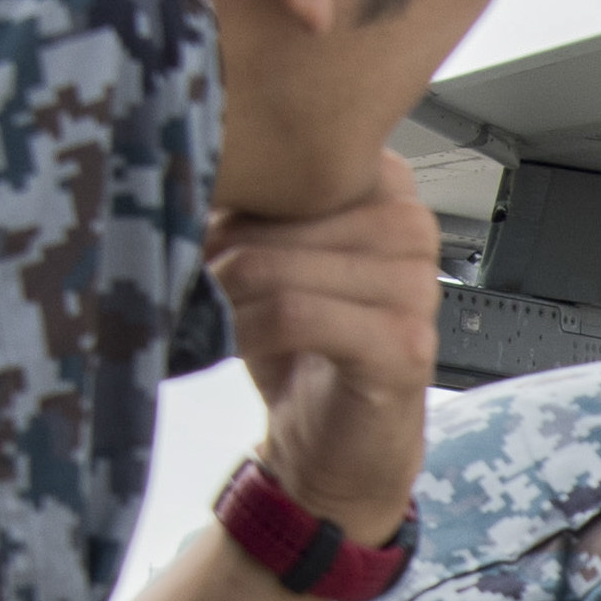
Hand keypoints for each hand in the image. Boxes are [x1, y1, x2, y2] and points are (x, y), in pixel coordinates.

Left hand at [204, 172, 444, 541]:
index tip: (208, 230)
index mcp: (387, 184)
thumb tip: (183, 162)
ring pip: (278, 265)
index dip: (233, 193)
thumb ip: (248, 201)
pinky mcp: (404, 344)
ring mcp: (417, 286)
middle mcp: (412, 224)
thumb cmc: (300, 343)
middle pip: (278, 210)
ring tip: (217, 314)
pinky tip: (239, 344)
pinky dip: (249, 331)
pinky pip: (295, 315)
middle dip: (222, 248)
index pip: (289, 157)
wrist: (335, 443)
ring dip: (227, 295)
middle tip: (203, 283)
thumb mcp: (269, 252)